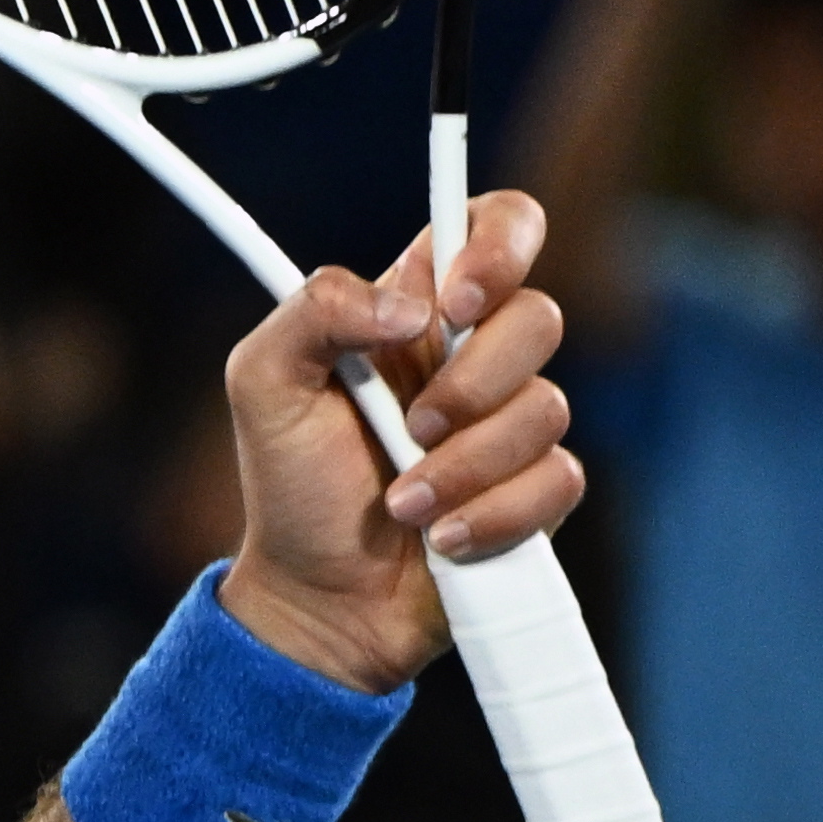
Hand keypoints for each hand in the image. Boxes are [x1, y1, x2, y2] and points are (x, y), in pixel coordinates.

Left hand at [216, 190, 578, 690]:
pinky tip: (442, 536)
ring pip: (548, 409)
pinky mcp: (537, 492)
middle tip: (410, 427)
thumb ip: (315, 311)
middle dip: (472, 383)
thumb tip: (413, 306)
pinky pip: (559, 481)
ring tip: (404, 499)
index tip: (459, 301)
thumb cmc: (289, 482)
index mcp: (415, 310)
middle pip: (539, 319)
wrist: (318, 595)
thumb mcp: (263, 381)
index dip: (502, 242)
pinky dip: (493, 514)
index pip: (495, 225)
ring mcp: (512, 425)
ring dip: (466, 465)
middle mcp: (474, 357)